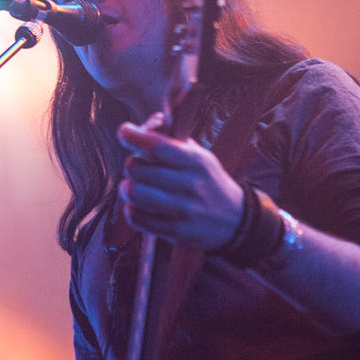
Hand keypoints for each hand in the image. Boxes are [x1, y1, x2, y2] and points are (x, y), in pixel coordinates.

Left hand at [116, 113, 243, 248]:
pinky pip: (139, 219)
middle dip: (131, 166)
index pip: (159, 146)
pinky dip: (131, 211)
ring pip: (136, 195)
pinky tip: (138, 206)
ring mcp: (184, 210)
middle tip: (135, 167)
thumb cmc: (208, 182)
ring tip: (132, 186)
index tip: (124, 132)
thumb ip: (170, 140)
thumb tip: (142, 127)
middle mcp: (191, 185)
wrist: (235, 220)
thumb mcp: (198, 156)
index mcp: (196, 162)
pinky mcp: (176, 232)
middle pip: (140, 170)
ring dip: (128, 188)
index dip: (135, 137)